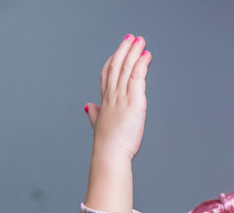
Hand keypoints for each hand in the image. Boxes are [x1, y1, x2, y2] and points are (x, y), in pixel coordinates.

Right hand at [86, 35, 150, 161]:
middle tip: (131, 38)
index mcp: (105, 101)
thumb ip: (94, 114)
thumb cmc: (106, 144)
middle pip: (116, 66)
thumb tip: (87, 107)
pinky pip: (137, 77)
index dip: (112, 61)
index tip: (117, 51)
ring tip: (140, 41)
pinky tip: (146, 56)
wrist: (109, 153)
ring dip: (133, 52)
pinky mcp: (134, 101)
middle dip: (123, 51)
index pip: (107, 75)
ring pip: (126, 68)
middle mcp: (112, 96)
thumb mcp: (98, 125)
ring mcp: (122, 97)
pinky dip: (141, 65)